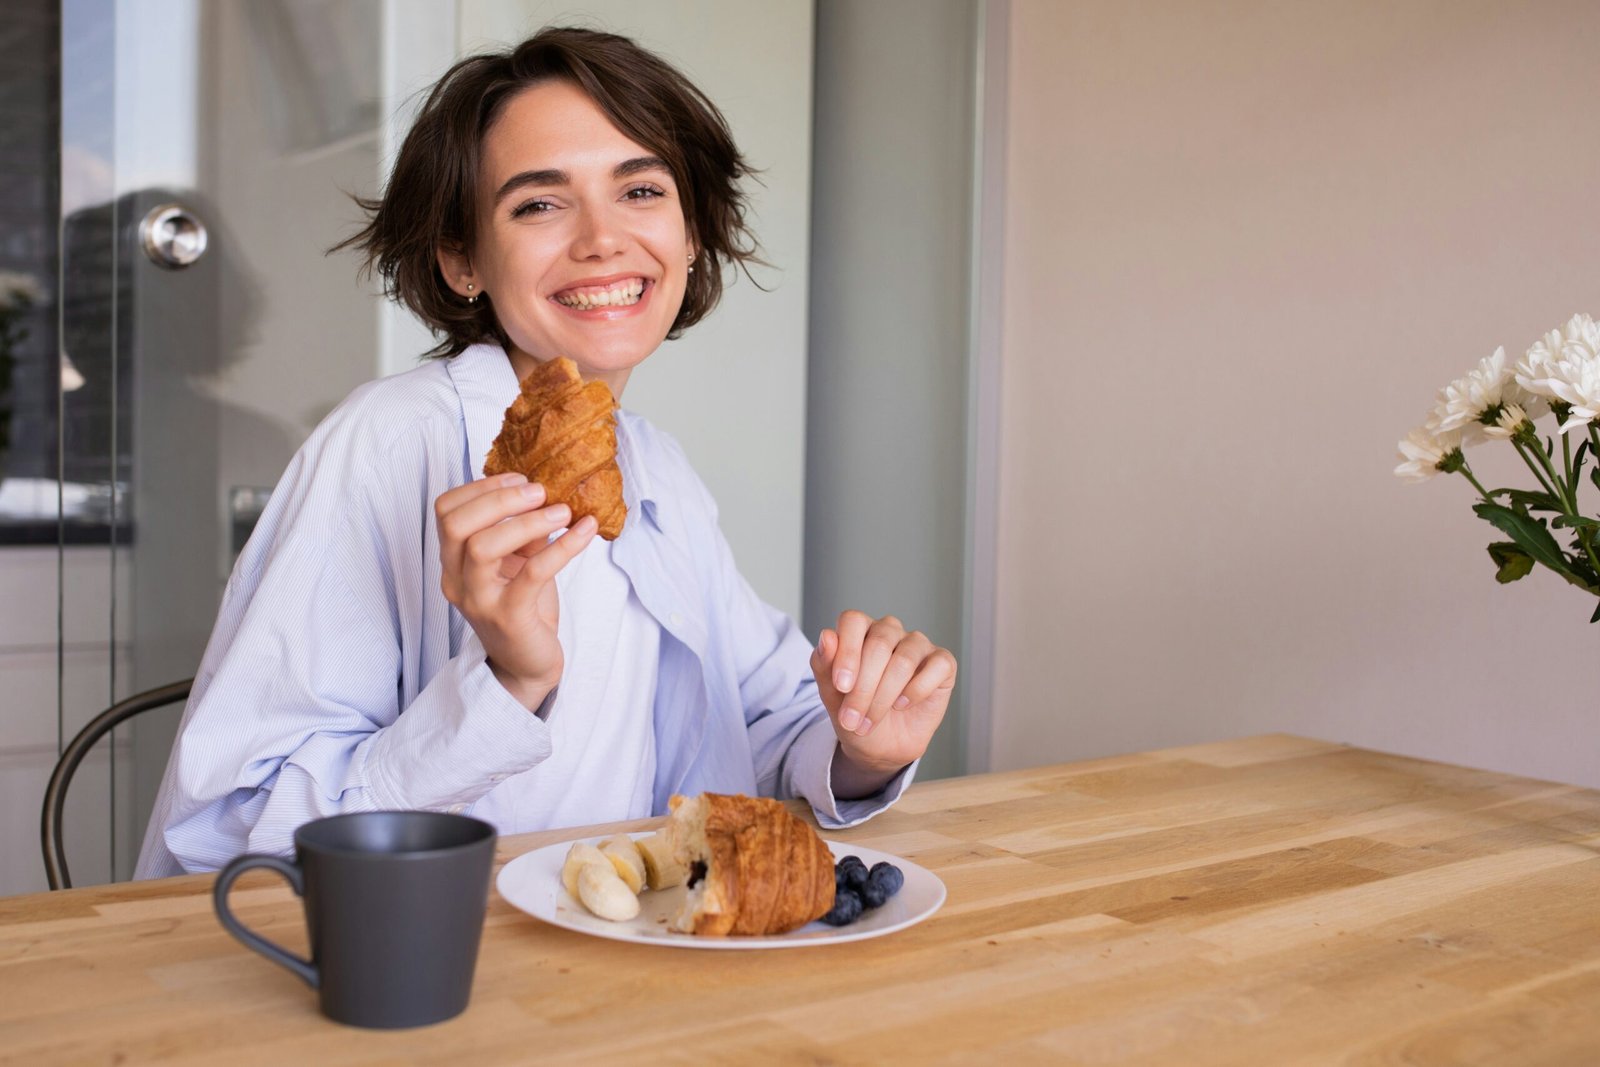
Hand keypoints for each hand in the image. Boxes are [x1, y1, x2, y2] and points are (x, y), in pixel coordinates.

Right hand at [435, 472, 596, 708]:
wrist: (529, 664)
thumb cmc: (523, 607)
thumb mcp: (519, 560)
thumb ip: (522, 529)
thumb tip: (543, 489)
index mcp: (453, 562)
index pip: (445, 511)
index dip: (481, 488)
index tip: (519, 479)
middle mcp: (456, 580)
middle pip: (456, 524)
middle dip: (499, 499)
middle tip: (539, 491)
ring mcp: (478, 600)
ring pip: (484, 546)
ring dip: (528, 521)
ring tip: (563, 512)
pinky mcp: (509, 617)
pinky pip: (533, 573)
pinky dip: (563, 546)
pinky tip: (586, 531)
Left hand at [809, 611, 956, 783]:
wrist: (880, 745)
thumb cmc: (856, 713)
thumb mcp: (831, 694)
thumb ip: (824, 664)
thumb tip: (827, 636)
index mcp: (860, 630)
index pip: (853, 621)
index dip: (847, 652)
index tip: (841, 686)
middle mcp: (889, 631)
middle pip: (878, 644)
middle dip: (863, 688)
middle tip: (853, 718)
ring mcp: (917, 644)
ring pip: (904, 660)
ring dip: (884, 696)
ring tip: (871, 720)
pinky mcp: (942, 662)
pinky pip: (936, 667)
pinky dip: (916, 691)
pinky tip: (902, 705)